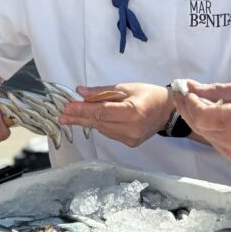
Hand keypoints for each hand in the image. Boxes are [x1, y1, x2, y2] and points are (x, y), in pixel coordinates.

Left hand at [59, 83, 173, 146]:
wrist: (168, 111)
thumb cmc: (149, 94)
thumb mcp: (126, 87)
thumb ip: (103, 91)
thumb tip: (81, 92)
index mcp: (133, 112)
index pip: (102, 112)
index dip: (83, 110)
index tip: (67, 107)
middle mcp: (131, 128)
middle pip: (99, 122)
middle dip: (79, 118)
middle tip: (62, 115)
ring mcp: (131, 138)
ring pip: (102, 129)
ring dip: (88, 121)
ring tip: (72, 116)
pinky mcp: (130, 143)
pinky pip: (109, 133)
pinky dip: (101, 125)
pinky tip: (93, 119)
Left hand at [171, 80, 230, 161]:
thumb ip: (215, 90)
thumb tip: (191, 86)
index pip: (201, 114)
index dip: (188, 102)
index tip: (185, 90)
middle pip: (198, 125)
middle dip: (186, 108)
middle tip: (180, 94)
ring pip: (203, 133)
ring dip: (195, 118)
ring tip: (193, 102)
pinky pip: (213, 140)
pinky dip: (207, 127)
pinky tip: (209, 115)